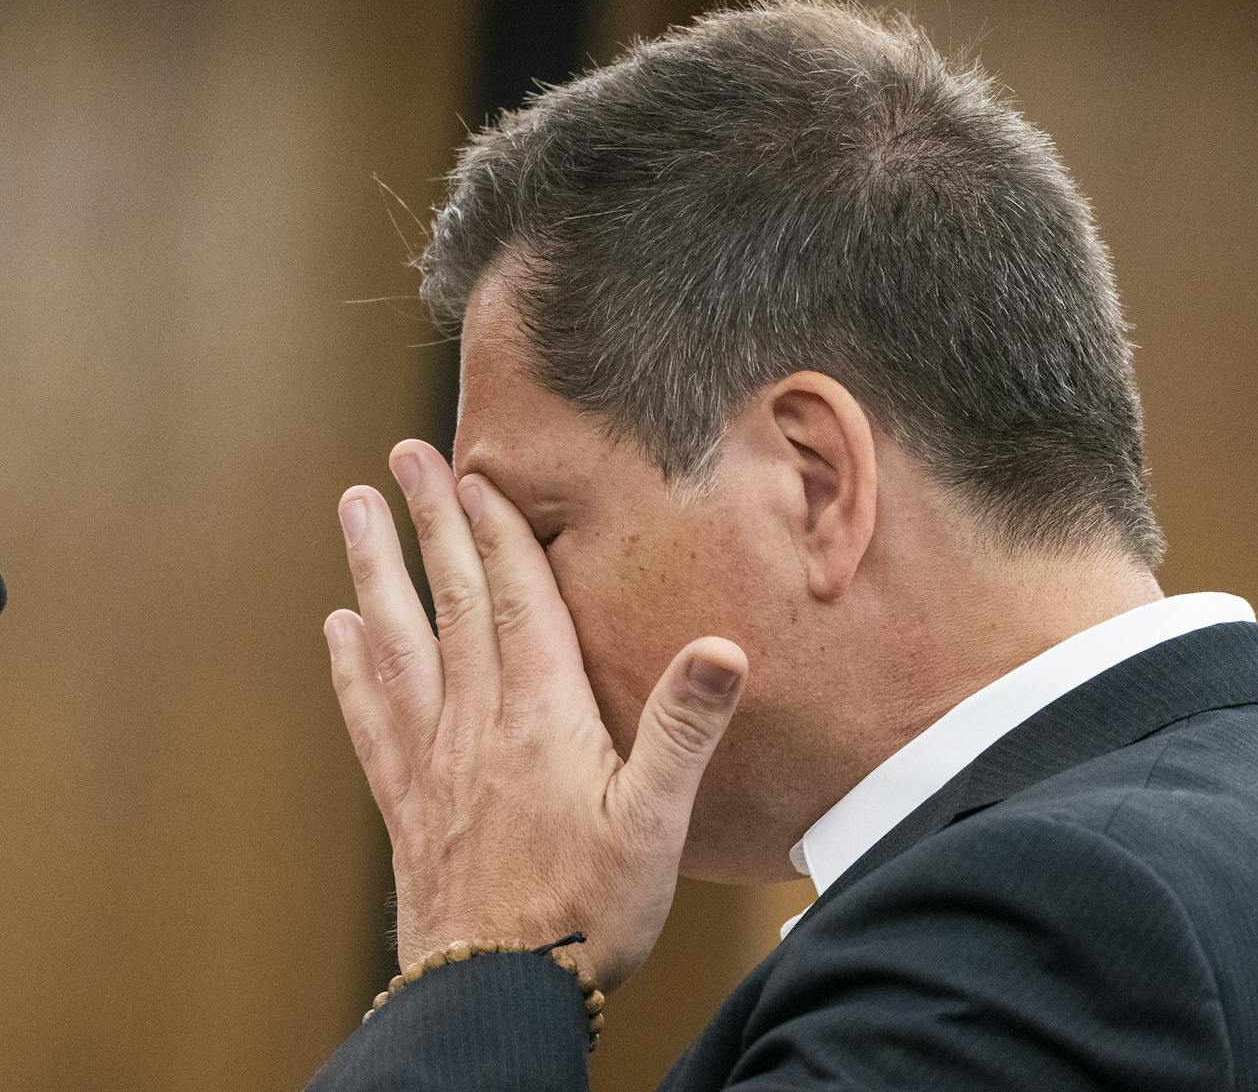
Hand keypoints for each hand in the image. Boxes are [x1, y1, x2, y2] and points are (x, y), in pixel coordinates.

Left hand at [322, 439, 747, 993]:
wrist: (495, 995)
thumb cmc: (587, 912)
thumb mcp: (655, 821)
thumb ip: (684, 729)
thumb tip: (721, 648)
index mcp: (541, 717)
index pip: (516, 601)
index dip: (497, 533)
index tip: (474, 473)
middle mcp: (477, 723)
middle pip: (449, 601)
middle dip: (428, 523)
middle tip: (401, 460)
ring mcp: (432, 760)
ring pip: (398, 643)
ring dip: (376, 571)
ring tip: (354, 512)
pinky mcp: (406, 801)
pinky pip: (371, 715)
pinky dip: (351, 666)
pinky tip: (337, 631)